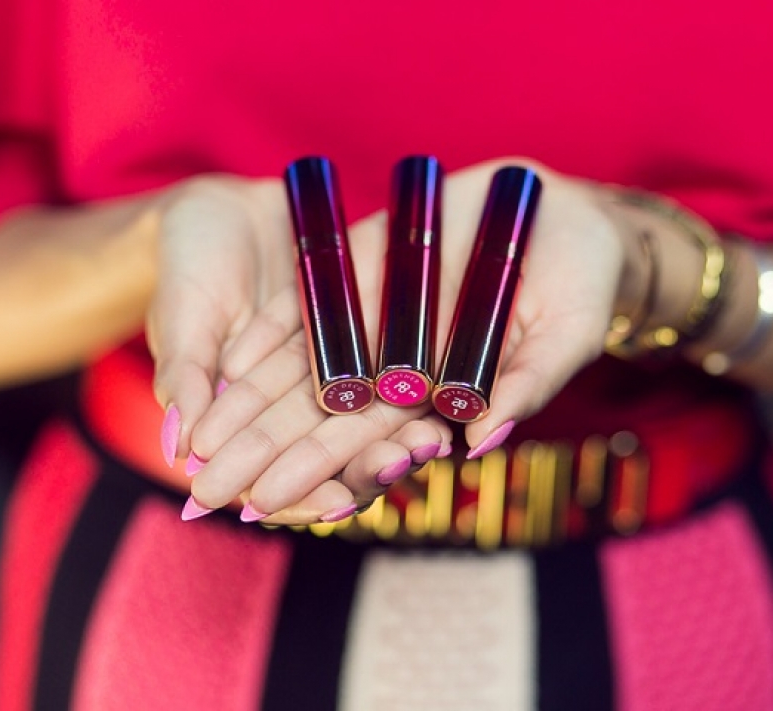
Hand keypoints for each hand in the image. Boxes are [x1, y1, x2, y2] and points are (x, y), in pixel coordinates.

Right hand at [148, 174, 456, 519]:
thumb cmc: (187, 268)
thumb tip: (180, 447)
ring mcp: (333, 380)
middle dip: (368, 470)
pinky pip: (392, 373)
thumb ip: (186, 380)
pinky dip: (414, 388)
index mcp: (245, 424)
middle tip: (398, 464)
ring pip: (371, 425)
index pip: (275, 480)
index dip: (303, 497)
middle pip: (335, 460)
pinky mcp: (361, 343)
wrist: (222, 209)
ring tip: (431, 439)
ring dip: (403, 439)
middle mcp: (295, 411)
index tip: (333, 503)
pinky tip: (444, 397)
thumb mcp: (181, 320)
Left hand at [181, 159, 644, 523]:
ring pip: (299, 372)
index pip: (370, 447)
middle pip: (319, 420)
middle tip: (206, 493)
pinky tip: (221, 363)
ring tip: (194, 441)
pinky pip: (304, 308)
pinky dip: (263, 336)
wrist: (563, 214)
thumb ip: (524, 386)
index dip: (317, 475)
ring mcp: (371, 322)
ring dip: (246, 406)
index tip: (267, 504)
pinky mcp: (358, 272)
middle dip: (263, 456)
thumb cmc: (579, 285)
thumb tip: (477, 440)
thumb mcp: (563, 336)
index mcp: (436, 398)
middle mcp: (395, 368)